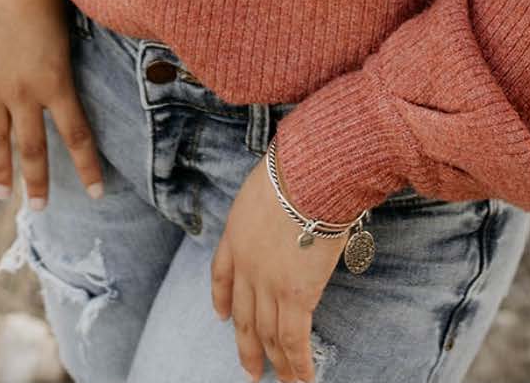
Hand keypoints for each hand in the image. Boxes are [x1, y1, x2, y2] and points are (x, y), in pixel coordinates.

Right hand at [0, 0, 104, 209]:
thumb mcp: (73, 18)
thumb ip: (77, 49)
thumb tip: (100, 54)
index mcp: (56, 78)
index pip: (77, 135)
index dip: (88, 168)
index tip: (98, 194)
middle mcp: (23, 90)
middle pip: (32, 148)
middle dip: (38, 181)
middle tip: (42, 209)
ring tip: (2, 194)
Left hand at [210, 152, 345, 382]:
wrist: (308, 174)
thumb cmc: (297, 168)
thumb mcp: (268, 183)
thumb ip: (272, 202)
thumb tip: (293, 202)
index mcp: (236, 233)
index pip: (222, 274)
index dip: (221, 299)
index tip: (221, 317)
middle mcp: (246, 264)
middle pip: (243, 315)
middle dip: (246, 345)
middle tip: (250, 370)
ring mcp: (268, 283)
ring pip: (268, 333)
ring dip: (276, 362)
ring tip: (283, 381)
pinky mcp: (295, 295)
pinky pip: (294, 340)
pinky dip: (298, 365)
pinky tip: (303, 380)